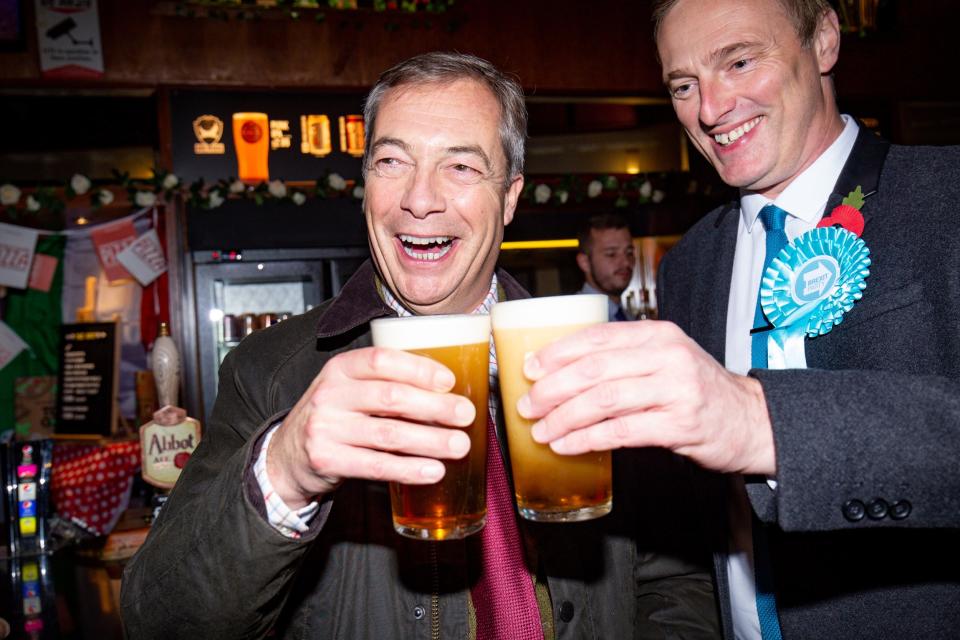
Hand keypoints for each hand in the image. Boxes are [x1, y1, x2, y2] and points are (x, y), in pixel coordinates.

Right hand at [267, 347, 475, 508]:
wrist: (287, 455)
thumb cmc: (336, 416)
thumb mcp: (349, 389)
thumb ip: (385, 383)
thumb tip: (448, 391)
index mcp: (340, 369)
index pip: (381, 360)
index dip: (418, 369)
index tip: (449, 381)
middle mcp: (330, 395)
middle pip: (391, 398)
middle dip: (435, 407)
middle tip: (466, 415)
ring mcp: (326, 429)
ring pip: (388, 435)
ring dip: (430, 441)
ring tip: (460, 445)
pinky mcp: (327, 460)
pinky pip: (376, 466)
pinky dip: (409, 469)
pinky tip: (433, 470)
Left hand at [517, 320, 776, 474]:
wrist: (751, 421)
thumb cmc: (698, 391)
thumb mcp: (666, 360)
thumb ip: (624, 359)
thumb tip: (560, 372)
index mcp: (658, 334)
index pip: (598, 337)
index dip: (558, 352)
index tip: (530, 368)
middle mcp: (667, 356)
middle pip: (595, 368)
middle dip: (553, 388)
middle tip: (528, 405)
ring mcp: (676, 389)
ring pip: (604, 400)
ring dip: (564, 417)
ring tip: (541, 430)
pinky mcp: (680, 425)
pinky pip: (622, 431)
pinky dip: (587, 439)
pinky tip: (567, 445)